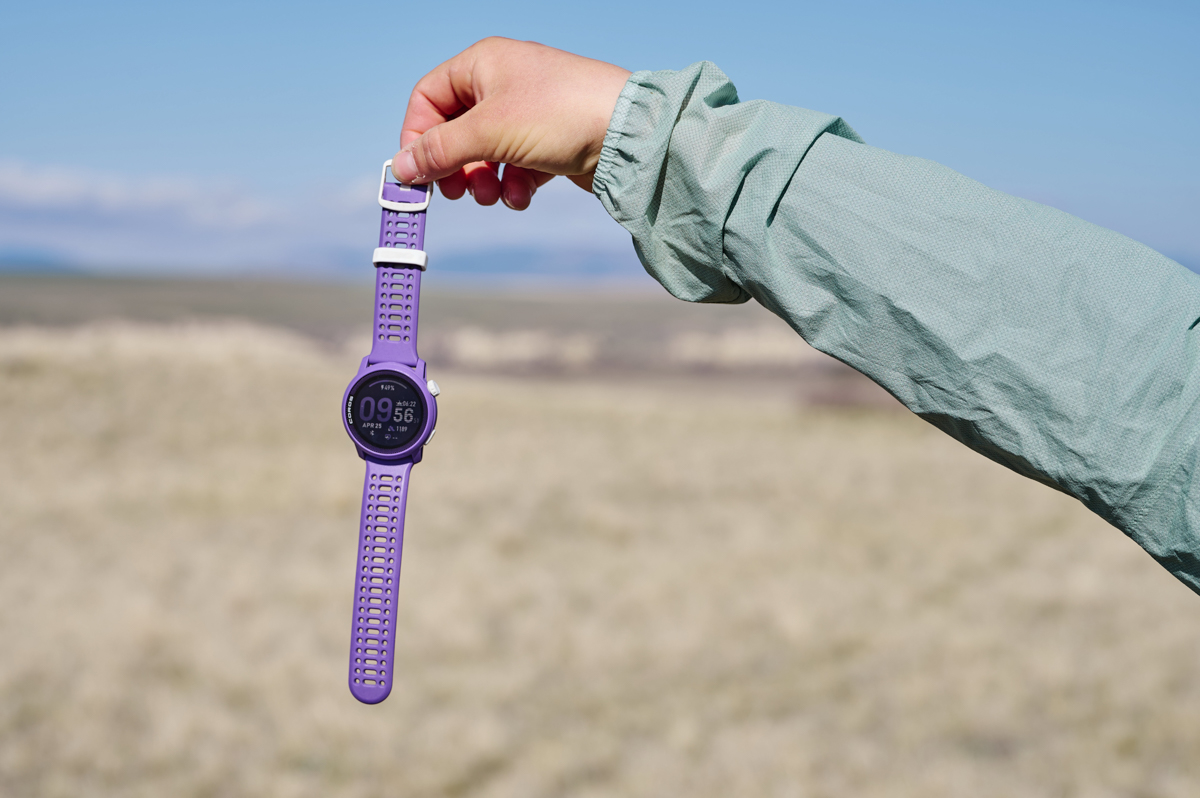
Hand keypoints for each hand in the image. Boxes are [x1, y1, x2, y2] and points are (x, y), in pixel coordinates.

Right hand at [391, 38, 630, 209]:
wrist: (631, 135)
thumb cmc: (561, 115)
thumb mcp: (488, 132)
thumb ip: (440, 150)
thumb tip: (401, 168)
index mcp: (483, 64)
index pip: (428, 98)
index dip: (418, 136)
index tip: (417, 173)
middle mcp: (504, 83)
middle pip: (456, 130)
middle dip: (455, 166)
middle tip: (458, 193)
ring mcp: (529, 114)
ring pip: (485, 154)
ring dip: (483, 181)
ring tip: (494, 196)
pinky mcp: (550, 142)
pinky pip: (515, 166)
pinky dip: (514, 184)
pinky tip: (524, 195)